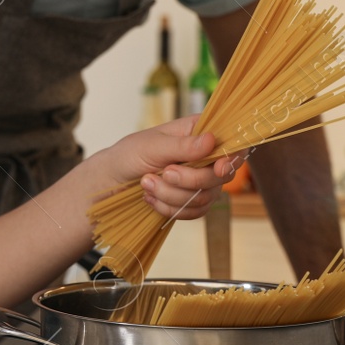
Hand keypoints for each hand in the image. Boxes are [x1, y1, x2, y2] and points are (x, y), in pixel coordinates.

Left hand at [106, 115, 236, 220]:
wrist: (112, 180)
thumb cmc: (130, 154)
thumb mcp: (152, 146)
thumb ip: (183, 145)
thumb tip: (211, 140)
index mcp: (199, 132)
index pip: (231, 143)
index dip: (232, 157)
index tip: (219, 167)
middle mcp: (206, 156)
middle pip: (221, 175)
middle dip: (190, 180)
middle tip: (163, 173)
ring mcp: (201, 181)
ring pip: (205, 197)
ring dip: (172, 195)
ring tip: (146, 184)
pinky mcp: (193, 202)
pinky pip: (194, 212)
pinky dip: (170, 208)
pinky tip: (151, 198)